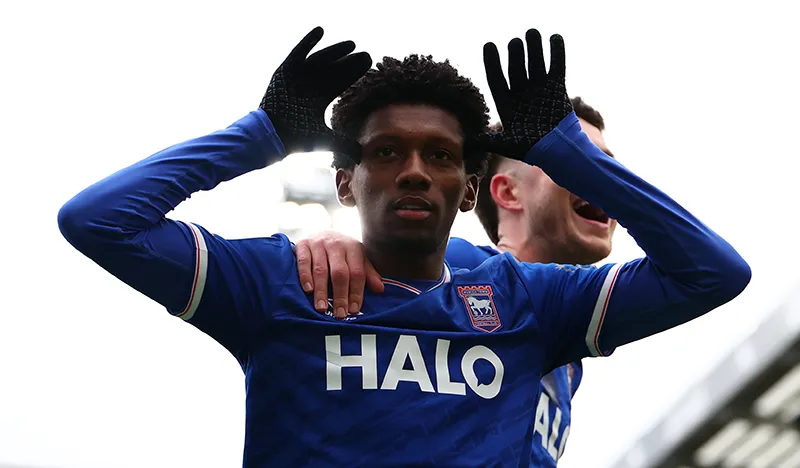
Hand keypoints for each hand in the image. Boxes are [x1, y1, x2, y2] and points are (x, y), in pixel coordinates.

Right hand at [260, 27, 370, 159]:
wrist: (272, 135)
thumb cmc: (295, 138)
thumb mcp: (324, 139)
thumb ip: (343, 143)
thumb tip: (361, 156)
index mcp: (319, 99)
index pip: (341, 82)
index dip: (354, 73)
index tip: (369, 64)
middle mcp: (310, 86)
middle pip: (334, 69)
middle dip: (350, 62)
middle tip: (366, 55)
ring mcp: (297, 77)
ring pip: (320, 59)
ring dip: (335, 51)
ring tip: (352, 44)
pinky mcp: (285, 70)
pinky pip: (299, 52)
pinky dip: (308, 41)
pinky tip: (321, 30)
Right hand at [295, 231, 383, 318]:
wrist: (320, 232)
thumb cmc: (342, 252)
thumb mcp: (358, 259)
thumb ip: (368, 274)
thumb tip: (380, 289)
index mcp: (353, 248)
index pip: (357, 272)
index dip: (356, 292)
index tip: (354, 310)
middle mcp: (336, 244)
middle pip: (339, 273)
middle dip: (340, 295)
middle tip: (339, 314)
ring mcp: (318, 243)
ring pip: (320, 270)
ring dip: (321, 291)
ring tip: (322, 308)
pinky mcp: (302, 245)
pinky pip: (303, 262)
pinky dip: (305, 277)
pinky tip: (308, 290)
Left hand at [478, 29, 573, 159]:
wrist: (557, 151)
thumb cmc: (530, 148)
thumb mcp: (505, 144)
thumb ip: (487, 141)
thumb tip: (466, 144)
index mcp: (506, 103)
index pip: (496, 79)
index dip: (492, 63)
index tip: (489, 45)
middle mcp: (521, 93)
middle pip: (515, 69)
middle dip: (515, 55)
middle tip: (515, 42)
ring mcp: (539, 88)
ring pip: (534, 64)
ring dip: (533, 48)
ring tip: (531, 33)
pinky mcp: (557, 87)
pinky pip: (556, 66)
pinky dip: (556, 53)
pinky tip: (554, 37)